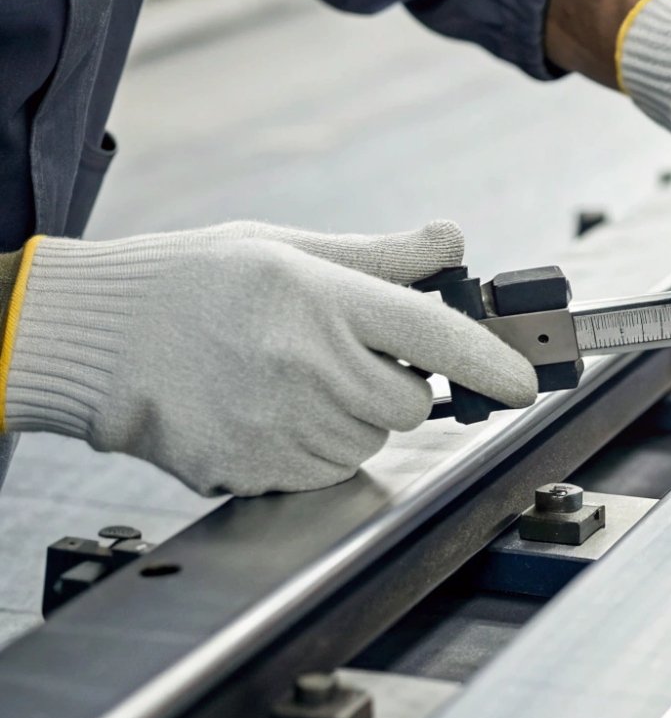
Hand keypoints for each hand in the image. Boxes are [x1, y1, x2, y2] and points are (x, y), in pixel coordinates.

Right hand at [0, 220, 535, 495]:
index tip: (526, 383)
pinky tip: (268, 412)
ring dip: (353, 421)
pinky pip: (324, 473)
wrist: (96, 338)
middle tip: (346, 359)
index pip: (438, 337)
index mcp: (322, 299)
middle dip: (397, 388)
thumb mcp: (287, 247)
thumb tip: (452, 244)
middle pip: (412, 405)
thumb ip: (381, 257)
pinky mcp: (255, 470)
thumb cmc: (191, 284)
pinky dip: (313, 450)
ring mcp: (281, 425)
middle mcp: (309, 364)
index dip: (494, 363)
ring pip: (369, 443)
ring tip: (291, 381)